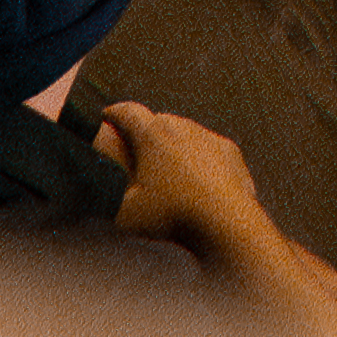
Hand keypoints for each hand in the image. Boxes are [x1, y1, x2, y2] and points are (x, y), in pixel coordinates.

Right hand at [95, 100, 270, 248]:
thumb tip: (105, 193)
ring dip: (175, 147)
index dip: (115, 114)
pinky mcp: (231, 153)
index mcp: (152, 135)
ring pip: (186, 134)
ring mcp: (210, 138)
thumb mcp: (126, 213)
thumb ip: (112, 197)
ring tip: (168, 173)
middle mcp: (182, 127)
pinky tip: (197, 184)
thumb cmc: (173, 217)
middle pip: (159, 121)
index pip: (127, 112)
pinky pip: (210, 151)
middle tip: (136, 153)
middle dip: (146, 133)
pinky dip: (201, 162)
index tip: (108, 116)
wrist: (225, 223)